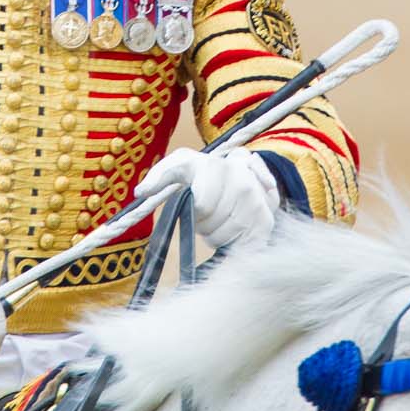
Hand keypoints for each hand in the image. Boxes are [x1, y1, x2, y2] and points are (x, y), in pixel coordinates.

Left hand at [134, 148, 280, 249]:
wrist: (238, 170)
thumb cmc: (199, 172)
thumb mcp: (176, 166)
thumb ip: (157, 177)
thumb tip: (141, 192)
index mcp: (215, 165)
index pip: (203, 205)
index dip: (194, 212)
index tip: (195, 205)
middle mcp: (242, 180)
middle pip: (213, 223)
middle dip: (203, 225)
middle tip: (205, 215)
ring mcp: (259, 200)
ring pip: (227, 235)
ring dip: (216, 235)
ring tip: (217, 220)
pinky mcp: (268, 220)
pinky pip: (246, 244)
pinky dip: (232, 244)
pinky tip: (230, 232)